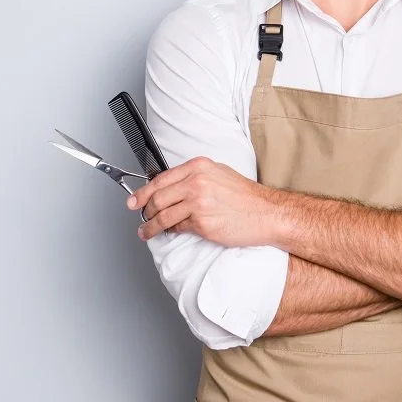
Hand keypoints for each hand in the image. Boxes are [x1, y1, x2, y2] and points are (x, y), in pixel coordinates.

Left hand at [127, 157, 280, 245]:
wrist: (267, 213)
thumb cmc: (245, 196)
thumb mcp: (218, 174)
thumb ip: (194, 176)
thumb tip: (170, 187)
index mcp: (199, 167)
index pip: (160, 179)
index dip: (142, 192)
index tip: (134, 200)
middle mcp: (196, 182)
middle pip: (157, 198)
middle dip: (144, 210)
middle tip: (140, 217)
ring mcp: (199, 203)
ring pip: (163, 216)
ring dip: (151, 227)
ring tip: (146, 232)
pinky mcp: (203, 224)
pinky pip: (178, 229)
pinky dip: (170, 232)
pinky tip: (169, 234)